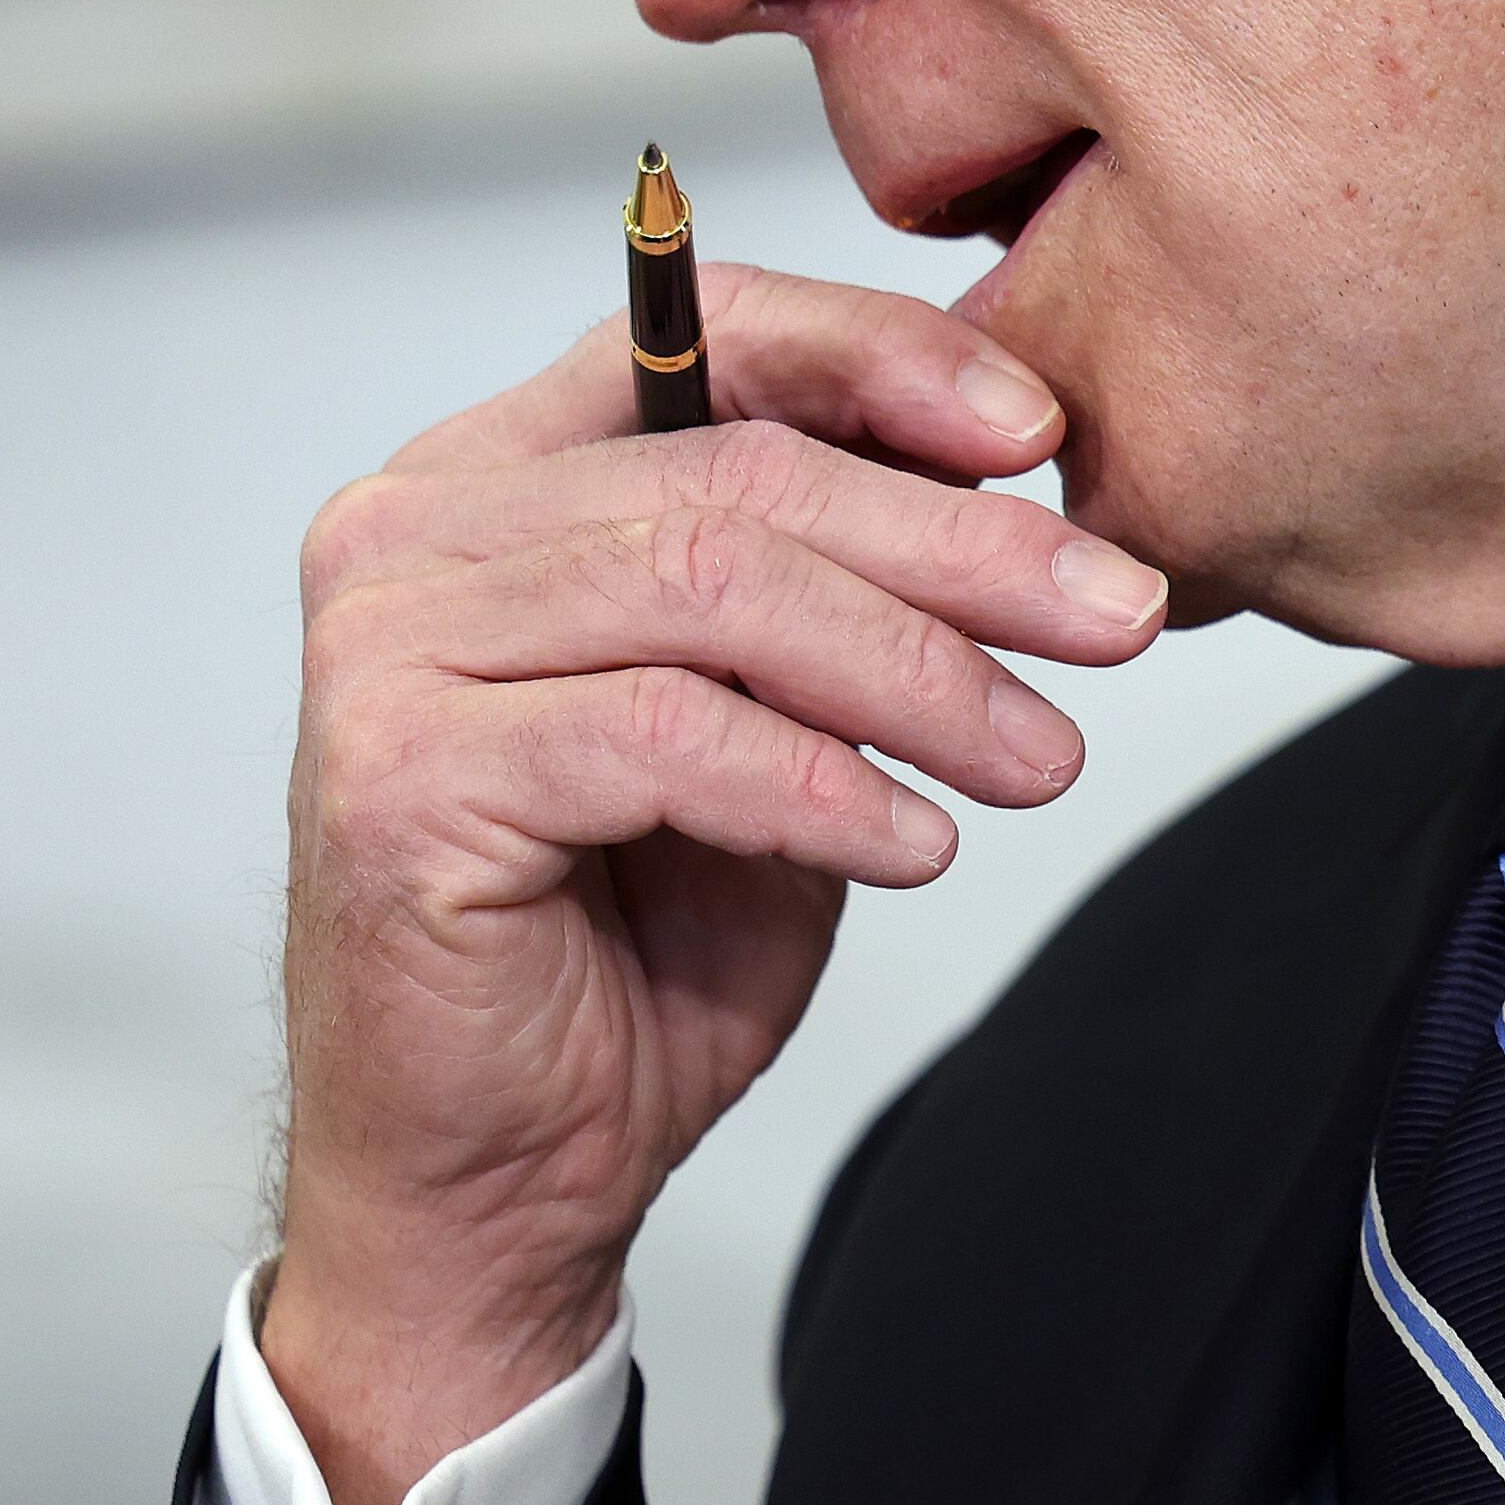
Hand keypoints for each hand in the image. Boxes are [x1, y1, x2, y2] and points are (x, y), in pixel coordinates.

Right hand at [257, 265, 1167, 1504]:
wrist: (500, 1172)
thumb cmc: (631, 932)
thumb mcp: (772, 713)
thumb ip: (842, 579)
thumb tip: (1021, 468)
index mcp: (495, 472)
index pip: (705, 332)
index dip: (888, 361)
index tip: (1045, 431)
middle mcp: (413, 531)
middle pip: (740, 474)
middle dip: (961, 546)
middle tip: (1117, 616)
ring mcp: (386, 650)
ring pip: (717, 589)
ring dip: (919, 675)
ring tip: (1043, 757)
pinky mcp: (402, 781)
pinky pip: (668, 737)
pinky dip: (822, 787)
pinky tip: (916, 844)